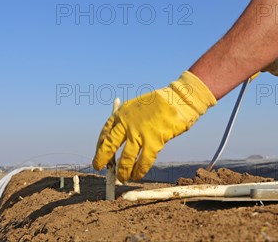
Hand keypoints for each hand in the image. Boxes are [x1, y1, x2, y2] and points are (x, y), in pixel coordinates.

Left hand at [92, 71, 216, 181]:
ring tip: (122, 178)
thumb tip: (117, 142)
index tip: (99, 154)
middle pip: (110, 145)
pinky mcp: (154, 142)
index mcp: (122, 113)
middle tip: (100, 167)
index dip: (100, 146)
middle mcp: (127, 123)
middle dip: (103, 158)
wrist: (178, 99)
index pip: (105, 132)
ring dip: (123, 170)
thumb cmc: (158, 104)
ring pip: (126, 158)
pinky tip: (137, 175)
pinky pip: (144, 162)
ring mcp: (140, 133)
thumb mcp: (137, 107)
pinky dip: (140, 171)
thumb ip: (127, 121)